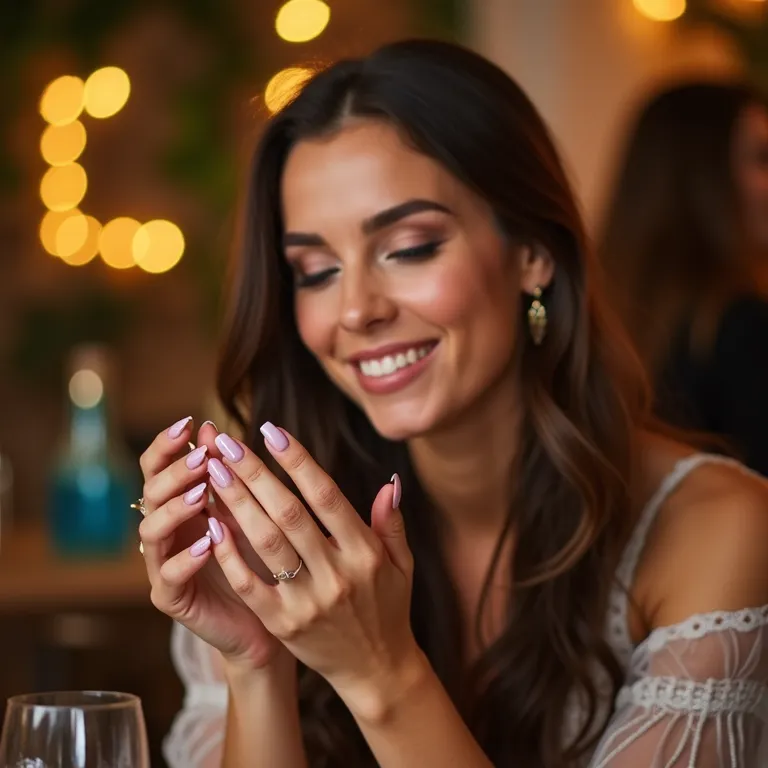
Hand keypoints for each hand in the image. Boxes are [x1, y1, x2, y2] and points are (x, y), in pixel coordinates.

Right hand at [138, 417, 285, 670]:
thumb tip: (212, 429)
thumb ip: (225, 475)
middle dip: (176, 472)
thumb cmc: (253, 557)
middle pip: (150, 494)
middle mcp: (163, 532)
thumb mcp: (242, 511)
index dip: (166, 445)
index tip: (190, 423)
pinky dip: (186, 558)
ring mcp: (162, 566)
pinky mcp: (171, 599)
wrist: (262, 618)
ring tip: (201, 494)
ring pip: (151, 532)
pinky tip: (207, 543)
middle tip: (203, 458)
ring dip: (175, 509)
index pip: (156, 468)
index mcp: (176, 505)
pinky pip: (169, 576)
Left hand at [204, 423, 422, 714]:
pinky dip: (229, 554)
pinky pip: (250, 583)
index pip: (326, 495)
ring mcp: (307, 601)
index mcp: (365, 552)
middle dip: (254, 473)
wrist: (377, 670)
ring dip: (236, 503)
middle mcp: (337, 573)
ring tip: (212, 471)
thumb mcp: (402, 564)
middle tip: (225, 443)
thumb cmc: (388, 608)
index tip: (270, 431)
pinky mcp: (283, 624)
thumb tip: (389, 481)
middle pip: (288, 513)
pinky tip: (212, 523)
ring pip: (265, 543)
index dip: (297, 460)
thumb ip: (392, 522)